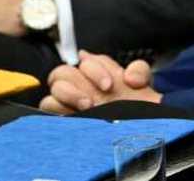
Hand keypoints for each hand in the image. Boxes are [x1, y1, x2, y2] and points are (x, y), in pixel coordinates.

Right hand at [40, 51, 161, 113]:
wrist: (138, 134)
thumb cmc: (140, 110)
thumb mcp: (145, 87)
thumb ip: (139, 71)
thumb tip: (129, 76)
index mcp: (100, 74)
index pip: (88, 60)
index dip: (96, 68)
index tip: (109, 84)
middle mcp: (83, 87)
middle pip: (65, 70)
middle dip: (79, 80)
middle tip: (97, 97)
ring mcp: (71, 103)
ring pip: (55, 87)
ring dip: (68, 94)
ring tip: (88, 106)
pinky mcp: (63, 117)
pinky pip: (48, 107)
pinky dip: (57, 109)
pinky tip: (73, 115)